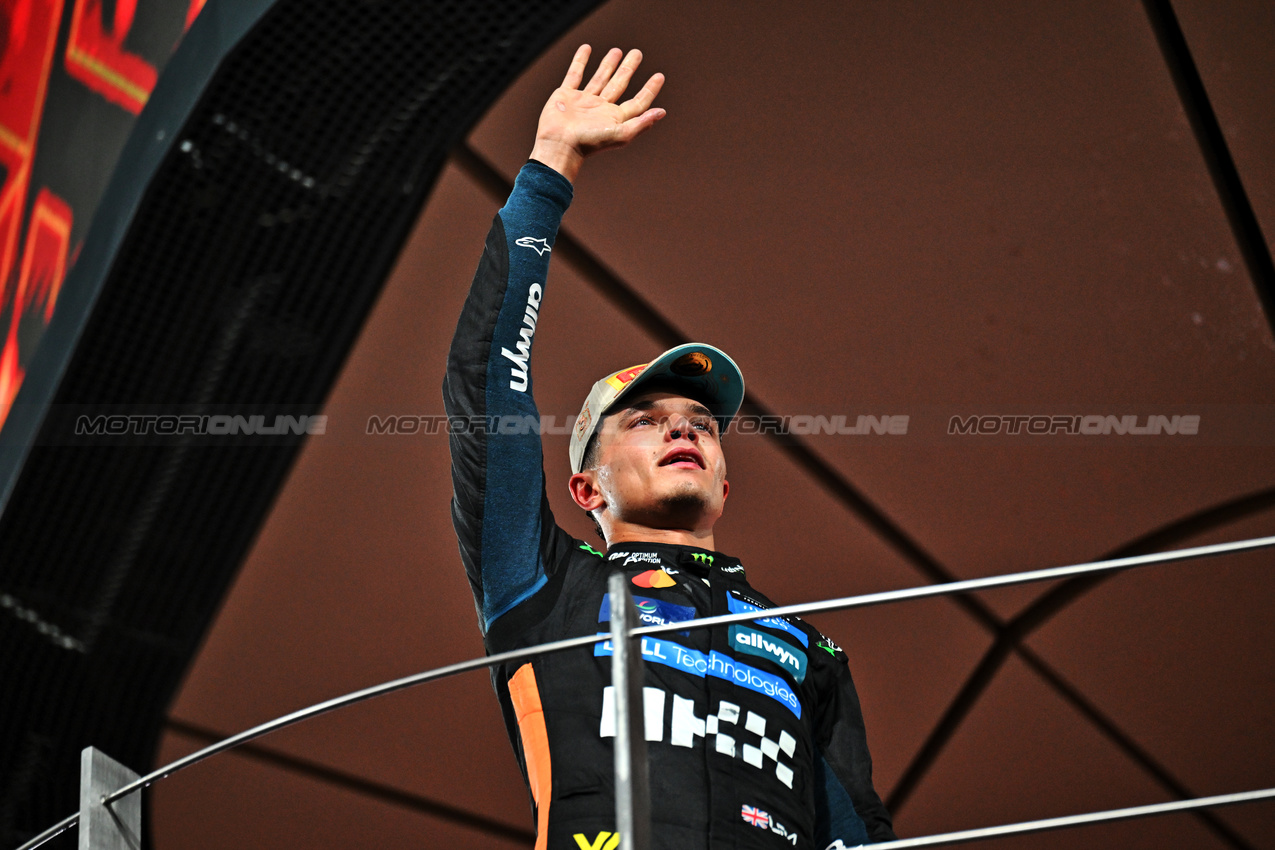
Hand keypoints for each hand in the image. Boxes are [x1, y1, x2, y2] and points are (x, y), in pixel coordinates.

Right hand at [529, 45, 665, 182]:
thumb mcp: (619, 135)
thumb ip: (641, 123)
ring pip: (600, 78)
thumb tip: (662, 112)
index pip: (638, 102)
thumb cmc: (589, 143)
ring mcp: (583, 101)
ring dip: (609, 64)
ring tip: (617, 50)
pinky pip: (575, 74)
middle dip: (629, 68)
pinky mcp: (566, 95)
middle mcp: (601, 109)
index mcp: (615, 118)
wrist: (559, 144)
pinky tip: (586, 48)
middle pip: (620, 84)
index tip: (659, 76)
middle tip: (637, 53)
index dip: (650, 90)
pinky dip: (580, 61)